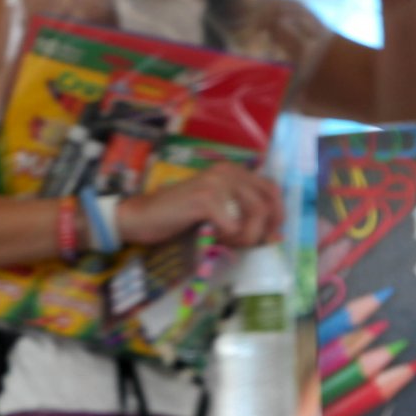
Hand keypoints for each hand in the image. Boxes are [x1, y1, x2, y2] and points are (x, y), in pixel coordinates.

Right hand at [119, 163, 281, 249]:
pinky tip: (214, 240)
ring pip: (255, 213)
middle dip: (264, 229)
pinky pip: (233, 225)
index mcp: (232, 171)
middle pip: (268, 202)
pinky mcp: (204, 199)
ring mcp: (216, 183)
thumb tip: (276, 237)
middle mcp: (227, 171)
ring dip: (247, 236)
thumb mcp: (216, 213)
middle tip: (248, 244)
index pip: (272, 189)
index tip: (267, 235)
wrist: (138, 217)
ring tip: (228, 242)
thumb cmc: (175, 217)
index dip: (277, 214)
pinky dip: (228, 239)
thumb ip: (243, 218)